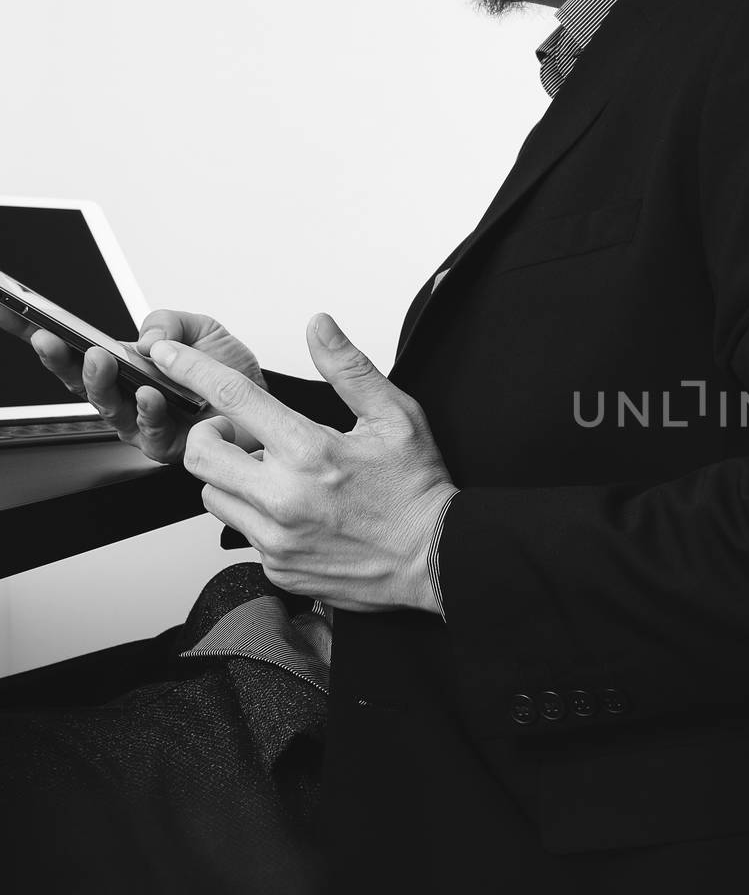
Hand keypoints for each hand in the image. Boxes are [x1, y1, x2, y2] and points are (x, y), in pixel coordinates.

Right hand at [0, 306, 263, 465]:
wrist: (267, 406)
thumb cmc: (231, 373)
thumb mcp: (203, 330)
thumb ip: (171, 323)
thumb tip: (148, 337)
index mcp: (127, 366)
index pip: (75, 351)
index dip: (44, 337)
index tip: (14, 314)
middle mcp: (127, 396)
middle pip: (78, 382)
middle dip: (61, 360)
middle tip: (55, 340)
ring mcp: (142, 423)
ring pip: (108, 407)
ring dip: (100, 382)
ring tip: (101, 361)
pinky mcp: (166, 447)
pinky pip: (150, 432)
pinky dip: (148, 411)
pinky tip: (149, 394)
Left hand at [150, 313, 457, 614]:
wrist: (434, 558)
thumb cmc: (417, 489)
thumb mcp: (396, 417)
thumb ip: (350, 369)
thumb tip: (319, 328)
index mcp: (310, 452)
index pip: (233, 397)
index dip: (193, 369)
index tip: (169, 356)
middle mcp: (284, 497)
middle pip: (200, 454)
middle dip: (210, 434)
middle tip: (242, 434)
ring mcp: (276, 537)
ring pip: (213, 496)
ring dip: (231, 478)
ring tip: (274, 475)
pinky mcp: (277, 566)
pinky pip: (242, 532)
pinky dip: (257, 516)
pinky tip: (296, 512)